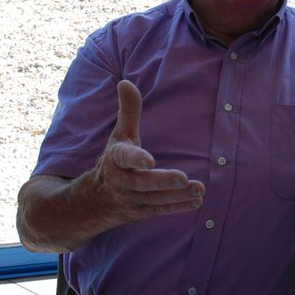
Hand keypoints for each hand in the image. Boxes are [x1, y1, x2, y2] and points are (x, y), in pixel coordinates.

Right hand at [92, 80, 204, 221]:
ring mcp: (132, 200)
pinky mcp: (142, 212)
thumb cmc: (114, 161)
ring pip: (155, 199)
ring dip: (177, 196)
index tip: (150, 159)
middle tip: (182, 178)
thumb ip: (128, 110)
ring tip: (199, 189)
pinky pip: (160, 210)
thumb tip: (125, 82)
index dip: (136, 158)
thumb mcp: (119, 135)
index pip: (124, 158)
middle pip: (142, 183)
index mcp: (115, 159)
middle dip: (162, 181)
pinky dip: (178, 207)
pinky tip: (196, 201)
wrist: (95, 200)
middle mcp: (121, 181)